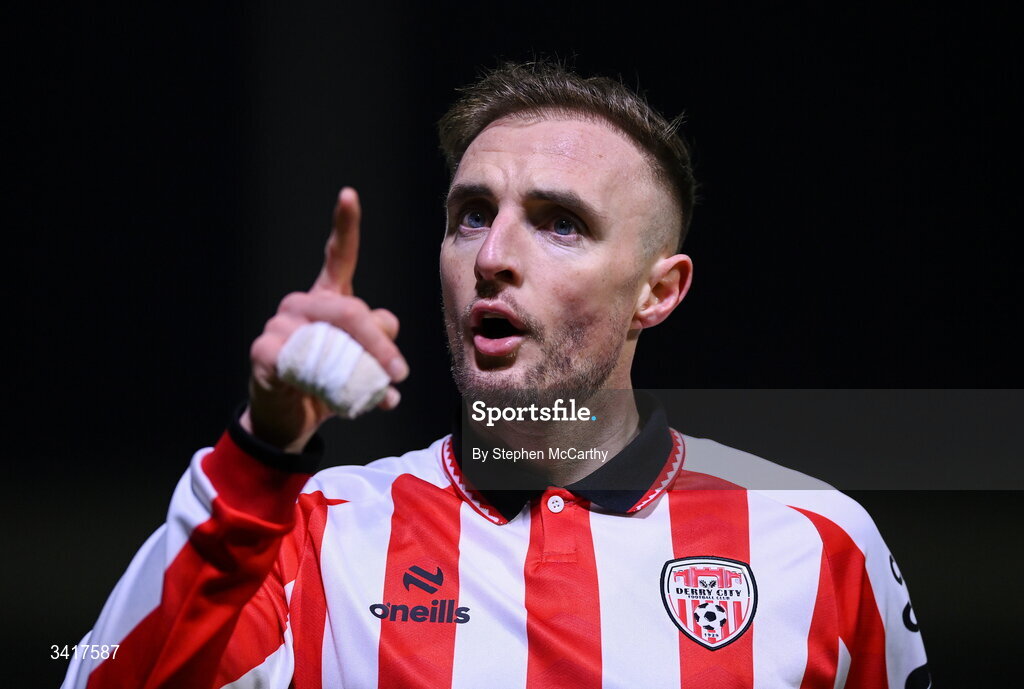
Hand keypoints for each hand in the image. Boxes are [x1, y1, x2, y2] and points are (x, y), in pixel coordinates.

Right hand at [241, 188, 408, 451]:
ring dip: (360, 372)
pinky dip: (327, 390)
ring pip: (336, 341)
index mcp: (327, 299)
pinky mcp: (264, 352)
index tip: (348, 195)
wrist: (287, 420)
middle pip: (352, 311)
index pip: (337, 258)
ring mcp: (279, 325)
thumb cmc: (329, 384)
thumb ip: (380, 350)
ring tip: (370, 395)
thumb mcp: (363, 363)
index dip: (344, 226)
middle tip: (399, 374)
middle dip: (381, 345)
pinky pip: (307, 366)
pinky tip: (322, 399)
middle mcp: (301, 304)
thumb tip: (392, 369)